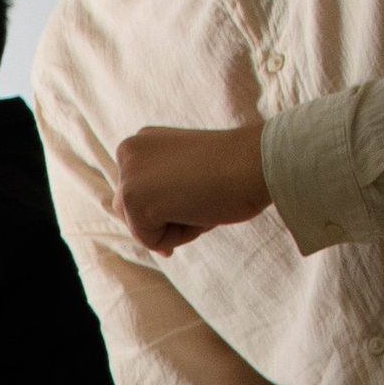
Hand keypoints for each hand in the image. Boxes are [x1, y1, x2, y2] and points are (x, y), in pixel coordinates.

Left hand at [113, 122, 268, 255]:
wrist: (257, 161)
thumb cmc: (234, 169)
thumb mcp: (189, 172)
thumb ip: (164, 187)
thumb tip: (149, 219)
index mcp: (142, 142)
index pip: (140, 196)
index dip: (170, 206)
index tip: (198, 186)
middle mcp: (127, 152)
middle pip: (131, 214)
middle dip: (167, 217)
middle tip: (203, 192)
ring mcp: (127, 176)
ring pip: (142, 229)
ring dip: (176, 226)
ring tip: (202, 198)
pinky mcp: (133, 199)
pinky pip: (154, 242)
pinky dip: (181, 236)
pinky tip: (199, 207)